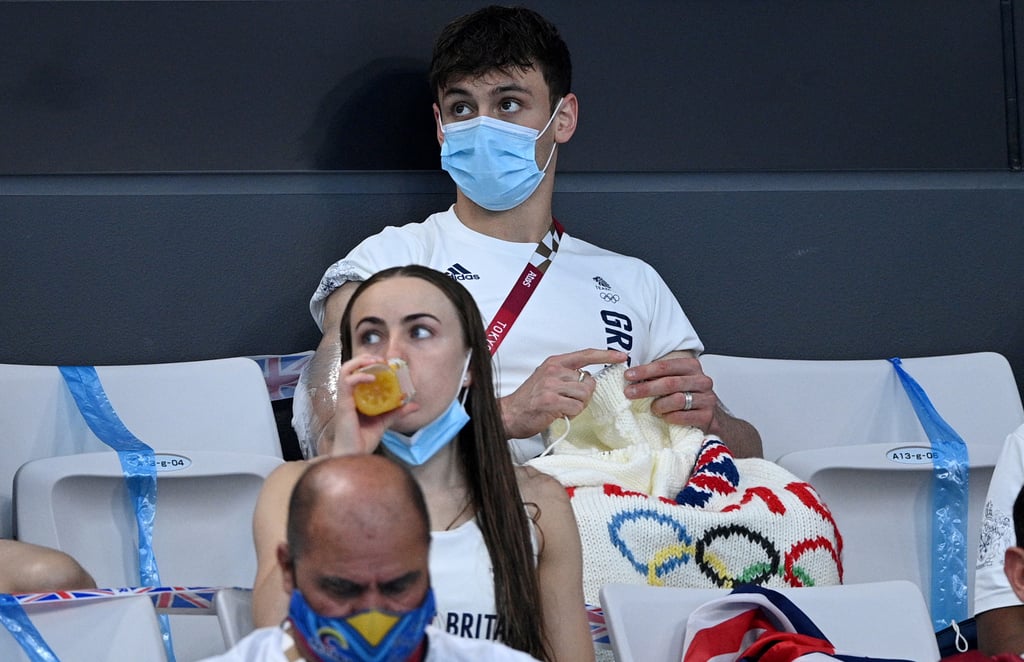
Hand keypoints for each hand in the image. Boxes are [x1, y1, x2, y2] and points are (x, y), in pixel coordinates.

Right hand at [321, 354, 418, 455]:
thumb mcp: (384, 422)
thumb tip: (414, 404)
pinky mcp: (343, 404)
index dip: (370, 363)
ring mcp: (344, 399)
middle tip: (382, 359)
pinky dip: (360, 376)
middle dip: (365, 358)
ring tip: (376, 362)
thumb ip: (396, 411)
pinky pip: (347, 383)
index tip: (387, 363)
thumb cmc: (363, 441)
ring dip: (361, 362)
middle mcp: (348, 395)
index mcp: (355, 397)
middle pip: (349, 367)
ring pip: (345, 370)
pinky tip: (372, 378)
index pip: (357, 372)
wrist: (355, 456)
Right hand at [500, 348, 627, 439]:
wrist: (509, 414)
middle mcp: (553, 370)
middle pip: (589, 382)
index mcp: (554, 362)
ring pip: (584, 395)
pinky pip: (576, 408)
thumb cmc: (530, 399)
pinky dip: (571, 414)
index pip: (586, 354)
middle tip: (568, 402)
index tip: (622, 356)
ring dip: (578, 406)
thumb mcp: (547, 379)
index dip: (606, 355)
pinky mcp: (551, 401)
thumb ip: (567, 376)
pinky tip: (558, 414)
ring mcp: (551, 385)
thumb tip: (590, 380)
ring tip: (562, 407)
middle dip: (584, 396)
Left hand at [623, 353, 717, 431]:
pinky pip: (683, 416)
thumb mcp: (674, 381)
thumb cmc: (686, 396)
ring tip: (654, 409)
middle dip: (646, 388)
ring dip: (660, 405)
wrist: (710, 416)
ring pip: (677, 400)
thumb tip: (631, 376)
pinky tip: (665, 417)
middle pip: (670, 382)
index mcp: (691, 367)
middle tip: (629, 393)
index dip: (645, 370)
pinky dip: (670, 417)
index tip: (628, 376)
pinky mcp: (707, 416)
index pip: (665, 366)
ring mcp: (707, 398)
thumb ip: (657, 376)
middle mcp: (701, 380)